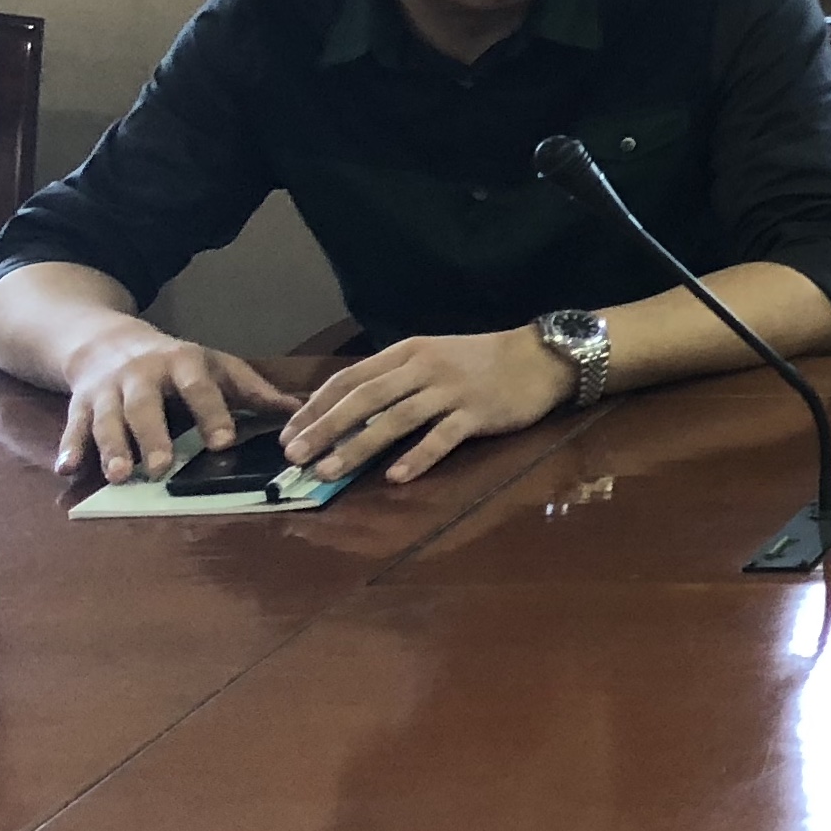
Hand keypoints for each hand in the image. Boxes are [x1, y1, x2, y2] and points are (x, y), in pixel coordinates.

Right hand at [55, 327, 297, 483]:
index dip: (211, 413)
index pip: (199, 388)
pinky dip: (69, 447)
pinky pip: (73, 425)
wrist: (108, 341)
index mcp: (183, 363)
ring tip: (119, 476)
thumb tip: (300, 410)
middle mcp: (142, 375)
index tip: (224, 442)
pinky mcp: (80, 404)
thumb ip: (254, 391)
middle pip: (145, 405)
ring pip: (107, 419)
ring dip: (111, 448)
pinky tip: (67, 469)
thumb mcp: (217, 368)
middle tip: (161, 467)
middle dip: (153, 436)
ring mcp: (107, 390)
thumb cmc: (177, 363)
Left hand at [282, 326, 567, 483]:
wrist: (541, 358)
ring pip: (395, 420)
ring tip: (329, 471)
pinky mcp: (478, 413)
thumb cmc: (482, 360)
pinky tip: (396, 477)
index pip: (349, 378)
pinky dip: (418, 458)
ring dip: (358, 447)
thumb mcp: (433, 357)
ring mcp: (451, 391)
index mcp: (408, 353)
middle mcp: (424, 369)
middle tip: (294, 456)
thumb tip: (348, 412)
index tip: (289, 433)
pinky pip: (441, 438)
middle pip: (364, 399)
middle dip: (324, 428)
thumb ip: (396, 379)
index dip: (315, 406)